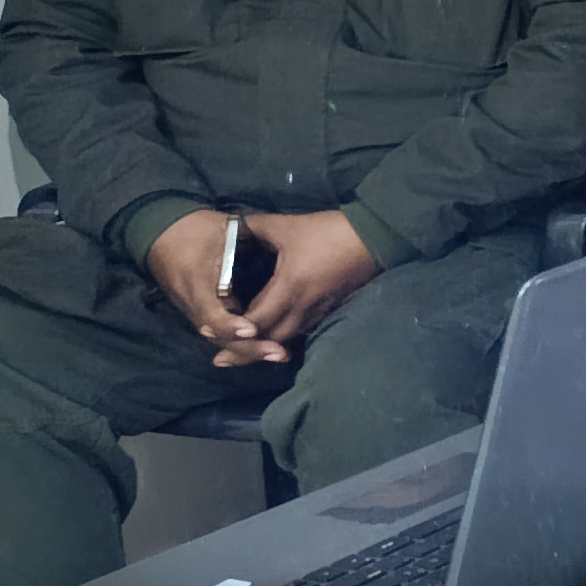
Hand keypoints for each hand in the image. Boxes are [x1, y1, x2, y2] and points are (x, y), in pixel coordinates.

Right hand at [142, 209, 266, 354]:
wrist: (162, 235)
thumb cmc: (197, 230)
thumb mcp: (220, 231)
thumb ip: (246, 240)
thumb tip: (281, 241)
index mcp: (196, 283)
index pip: (210, 314)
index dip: (229, 325)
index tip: (252, 329)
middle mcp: (193, 304)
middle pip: (218, 336)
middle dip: (248, 348)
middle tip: (279, 353)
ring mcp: (195, 311)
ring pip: (220, 339)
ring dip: (249, 350)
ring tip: (280, 355)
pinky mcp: (201, 314)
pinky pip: (220, 334)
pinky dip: (242, 344)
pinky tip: (268, 349)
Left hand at [224, 211, 382, 364]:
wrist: (375, 236)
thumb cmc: (330, 231)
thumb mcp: (288, 225)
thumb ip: (255, 227)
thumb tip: (232, 227)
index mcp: (288, 287)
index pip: (255, 319)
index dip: (232, 329)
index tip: (209, 332)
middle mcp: (302, 306)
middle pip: (270, 339)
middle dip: (245, 352)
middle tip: (221, 360)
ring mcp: (318, 310)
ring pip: (287, 338)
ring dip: (265, 348)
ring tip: (245, 354)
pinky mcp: (330, 308)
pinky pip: (302, 330)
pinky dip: (283, 337)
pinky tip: (275, 338)